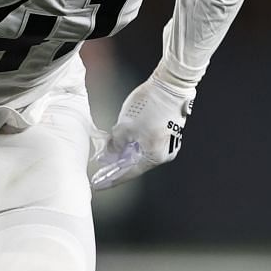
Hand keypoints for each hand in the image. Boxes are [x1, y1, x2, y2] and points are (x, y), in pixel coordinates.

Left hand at [91, 75, 193, 190]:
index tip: (100, 184)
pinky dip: (134, 142)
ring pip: (141, 151)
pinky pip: (147, 141)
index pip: (130, 172)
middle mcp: (164, 152)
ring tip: (109, 152)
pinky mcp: (167, 129)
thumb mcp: (125, 127)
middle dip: (119, 164)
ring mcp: (167, 141)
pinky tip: (123, 138)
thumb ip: (115, 144)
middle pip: (137, 163)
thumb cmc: (151, 106)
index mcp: (154, 156)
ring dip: (125, 152)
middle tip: (102, 169)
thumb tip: (109, 154)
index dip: (112, 178)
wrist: (170, 85)